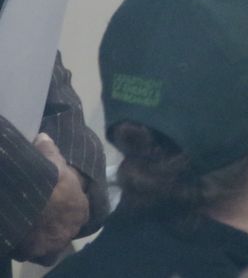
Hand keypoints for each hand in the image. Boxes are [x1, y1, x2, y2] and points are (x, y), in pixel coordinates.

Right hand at [21, 134, 87, 263]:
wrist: (29, 197)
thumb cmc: (45, 177)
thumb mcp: (50, 161)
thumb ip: (50, 150)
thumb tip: (45, 136)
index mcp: (81, 206)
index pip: (78, 210)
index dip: (66, 208)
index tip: (54, 205)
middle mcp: (73, 227)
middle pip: (65, 230)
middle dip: (56, 226)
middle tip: (41, 220)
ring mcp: (57, 241)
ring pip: (54, 246)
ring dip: (45, 241)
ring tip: (31, 233)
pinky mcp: (40, 252)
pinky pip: (38, 256)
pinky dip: (31, 251)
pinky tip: (22, 243)